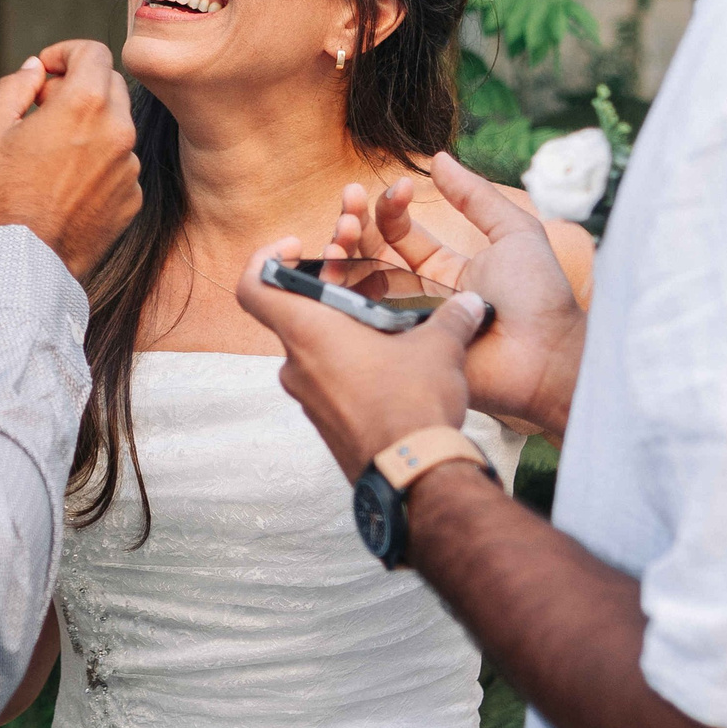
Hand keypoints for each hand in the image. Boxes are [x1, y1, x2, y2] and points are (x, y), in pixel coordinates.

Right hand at [0, 41, 139, 279]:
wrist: (21, 262)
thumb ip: (16, 86)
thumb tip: (36, 69)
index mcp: (85, 104)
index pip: (93, 51)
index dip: (65, 53)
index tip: (46, 72)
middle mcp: (118, 130)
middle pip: (109, 85)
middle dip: (77, 87)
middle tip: (42, 111)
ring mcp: (129, 167)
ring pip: (115, 127)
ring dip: (89, 128)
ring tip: (51, 156)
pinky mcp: (133, 198)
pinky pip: (119, 164)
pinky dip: (98, 164)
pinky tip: (66, 186)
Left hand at [234, 237, 488, 480]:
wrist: (413, 477)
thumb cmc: (412, 403)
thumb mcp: (439, 347)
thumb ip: (452, 317)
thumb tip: (473, 303)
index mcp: (308, 333)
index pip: (253, 289)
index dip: (263, 260)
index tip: (296, 250)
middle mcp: (296, 365)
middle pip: (294, 317)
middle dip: (329, 300)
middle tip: (368, 291)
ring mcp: (307, 399)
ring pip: (314, 351)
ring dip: (344, 336)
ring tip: (390, 331)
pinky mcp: (326, 424)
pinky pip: (329, 383)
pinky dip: (352, 369)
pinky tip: (394, 370)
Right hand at [330, 153, 586, 438]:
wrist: (543, 355)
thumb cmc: (538, 297)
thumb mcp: (514, 232)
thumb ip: (475, 196)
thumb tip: (438, 158)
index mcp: (444, 267)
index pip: (399, 231)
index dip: (391, 205)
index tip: (401, 187)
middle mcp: (416, 292)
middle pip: (368, 252)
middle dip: (352, 221)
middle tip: (348, 198)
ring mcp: (402, 320)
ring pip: (355, 280)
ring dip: (340, 246)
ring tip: (342, 226)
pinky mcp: (393, 346)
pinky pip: (356, 317)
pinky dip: (337, 286)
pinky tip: (334, 260)